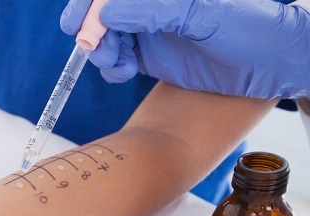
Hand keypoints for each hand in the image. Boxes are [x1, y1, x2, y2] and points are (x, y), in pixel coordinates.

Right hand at [61, 0, 309, 98]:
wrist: (272, 65)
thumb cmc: (251, 29)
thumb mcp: (204, 15)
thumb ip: (155, 10)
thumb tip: (106, 14)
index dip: (90, 4)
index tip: (80, 25)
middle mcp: (151, 5)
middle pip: (100, 10)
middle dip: (88, 28)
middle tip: (89, 47)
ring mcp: (148, 27)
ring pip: (103, 35)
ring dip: (100, 51)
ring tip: (115, 64)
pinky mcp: (148, 55)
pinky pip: (116, 59)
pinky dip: (111, 68)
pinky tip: (125, 72)